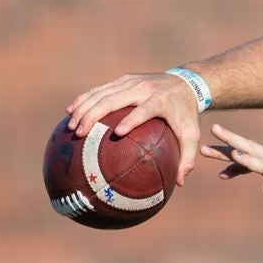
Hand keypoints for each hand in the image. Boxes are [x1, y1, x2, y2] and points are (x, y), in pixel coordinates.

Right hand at [66, 73, 201, 186]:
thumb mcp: (192, 134)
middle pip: (114, 100)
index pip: (143, 111)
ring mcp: (131, 81)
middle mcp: (143, 88)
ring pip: (102, 93)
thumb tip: (179, 183)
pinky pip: (99, 89)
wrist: (187, 83)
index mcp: (160, 101)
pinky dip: (84, 98)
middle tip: (79, 133)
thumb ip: (188, 158)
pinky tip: (70, 111)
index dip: (131, 120)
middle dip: (94, 115)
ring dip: (83, 108)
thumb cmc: (187, 114)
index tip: (117, 133)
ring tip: (70, 126)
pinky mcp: (124, 79)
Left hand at [200, 124, 262, 216]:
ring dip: (229, 147)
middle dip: (227, 143)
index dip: (238, 163)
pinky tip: (235, 157)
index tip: (224, 172)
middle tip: (207, 137)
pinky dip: (248, 160)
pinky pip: (262, 165)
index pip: (256, 156)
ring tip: (208, 145)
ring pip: (251, 151)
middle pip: (248, 148)